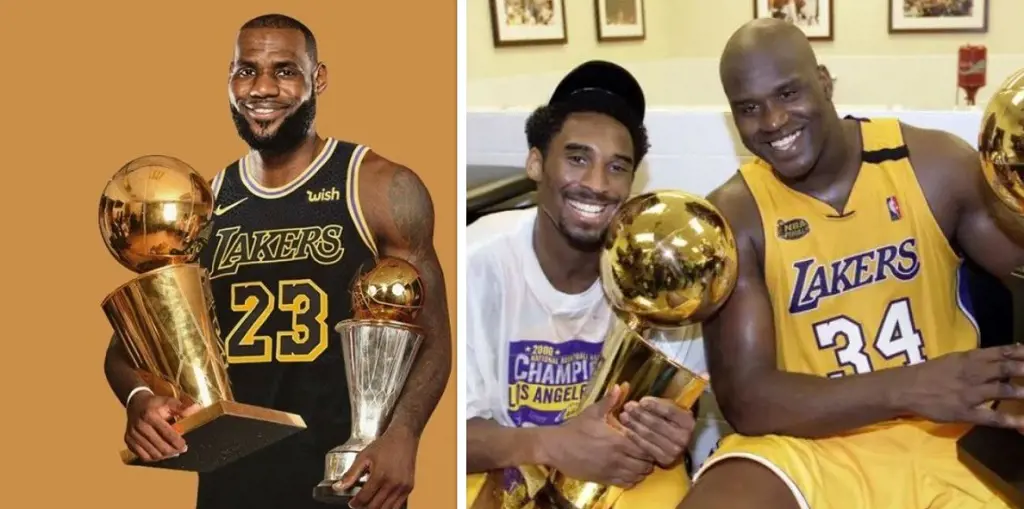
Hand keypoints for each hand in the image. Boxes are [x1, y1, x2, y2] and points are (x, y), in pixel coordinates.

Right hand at [124, 391, 197, 461]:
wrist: (135, 403)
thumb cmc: (155, 404)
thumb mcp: (168, 401)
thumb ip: (182, 407)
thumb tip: (196, 409)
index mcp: (150, 415)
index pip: (167, 434)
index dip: (178, 442)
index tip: (185, 445)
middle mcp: (139, 426)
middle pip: (160, 446)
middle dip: (173, 451)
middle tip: (181, 450)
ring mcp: (132, 435)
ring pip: (152, 453)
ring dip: (165, 456)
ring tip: (173, 453)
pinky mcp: (128, 441)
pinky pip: (142, 456)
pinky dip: (154, 458)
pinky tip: (161, 454)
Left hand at [334, 425, 418, 508]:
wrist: (404, 437)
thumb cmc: (384, 445)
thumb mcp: (364, 456)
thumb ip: (351, 474)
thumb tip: (338, 487)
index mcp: (380, 476)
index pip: (364, 498)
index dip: (355, 503)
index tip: (352, 503)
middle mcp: (393, 483)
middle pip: (375, 507)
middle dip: (364, 508)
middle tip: (359, 504)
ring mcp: (403, 487)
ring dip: (376, 508)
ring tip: (369, 504)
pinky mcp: (409, 487)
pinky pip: (398, 505)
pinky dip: (388, 507)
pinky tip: (381, 502)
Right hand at [541, 385, 654, 488]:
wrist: (556, 448)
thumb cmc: (575, 428)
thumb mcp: (592, 412)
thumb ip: (610, 401)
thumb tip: (622, 385)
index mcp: (618, 441)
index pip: (646, 448)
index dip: (651, 445)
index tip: (648, 440)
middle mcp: (618, 458)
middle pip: (646, 465)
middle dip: (649, 459)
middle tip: (646, 451)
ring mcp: (611, 471)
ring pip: (638, 476)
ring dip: (642, 470)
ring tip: (639, 461)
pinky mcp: (604, 481)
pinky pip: (626, 484)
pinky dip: (632, 479)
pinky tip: (629, 471)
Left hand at [619, 397, 695, 467]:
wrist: (677, 444)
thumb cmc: (671, 422)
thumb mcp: (670, 409)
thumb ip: (658, 403)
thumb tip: (641, 400)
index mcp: (688, 422)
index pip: (670, 411)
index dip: (654, 405)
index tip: (641, 400)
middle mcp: (684, 437)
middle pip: (657, 423)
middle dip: (640, 413)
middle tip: (627, 406)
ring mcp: (675, 450)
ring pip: (650, 434)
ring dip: (634, 424)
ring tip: (624, 416)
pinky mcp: (665, 459)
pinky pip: (645, 446)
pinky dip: (634, 437)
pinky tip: (625, 429)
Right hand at [902, 344, 1023, 428]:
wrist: (906, 389)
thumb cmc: (931, 373)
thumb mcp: (954, 359)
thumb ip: (980, 359)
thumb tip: (1008, 354)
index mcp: (969, 359)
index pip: (1001, 352)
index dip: (1021, 354)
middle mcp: (973, 374)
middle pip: (1006, 370)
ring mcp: (970, 394)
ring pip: (1004, 392)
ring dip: (1022, 392)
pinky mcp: (966, 413)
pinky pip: (992, 417)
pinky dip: (1011, 421)